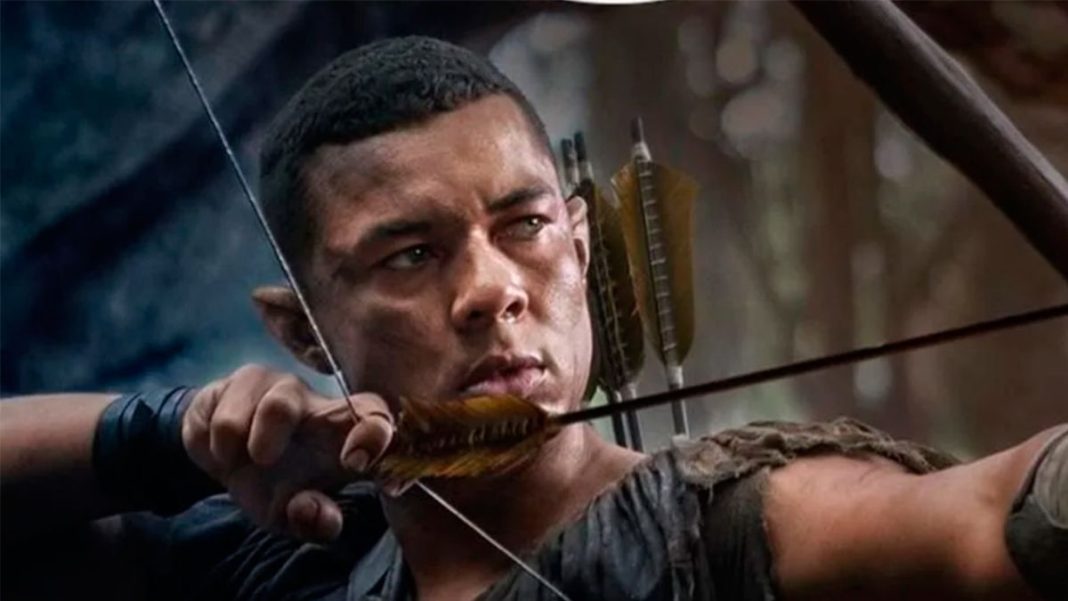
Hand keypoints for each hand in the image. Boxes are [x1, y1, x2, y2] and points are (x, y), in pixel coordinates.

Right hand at [182, 364, 392, 541]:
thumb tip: (314, 513)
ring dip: (244, 444)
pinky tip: (222, 449)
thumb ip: (313, 521)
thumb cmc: (275, 483)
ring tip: (240, 461)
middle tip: (263, 459)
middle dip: (278, 423)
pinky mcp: (234, 383)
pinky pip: (219, 415)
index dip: (374, 433)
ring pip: (267, 406)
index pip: (375, 416)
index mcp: (340, 430)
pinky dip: (214, 445)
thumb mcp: (293, 513)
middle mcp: (312, 401)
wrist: (224, 459)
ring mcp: (273, 386)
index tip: (355, 462)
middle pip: (314, 400)